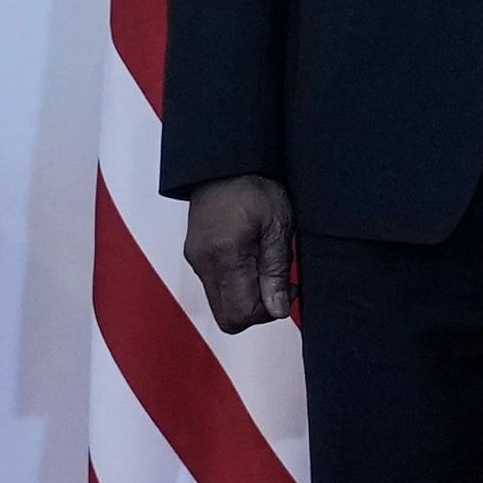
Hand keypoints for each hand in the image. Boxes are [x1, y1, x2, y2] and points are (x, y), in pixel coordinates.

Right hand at [181, 175, 294, 332]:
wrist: (226, 165)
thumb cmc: (255, 189)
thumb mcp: (278, 227)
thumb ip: (276, 272)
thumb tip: (277, 310)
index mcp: (224, 258)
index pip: (239, 314)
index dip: (268, 312)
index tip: (288, 289)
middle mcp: (203, 265)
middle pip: (227, 316)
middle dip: (257, 309)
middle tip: (279, 282)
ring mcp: (196, 261)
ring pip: (221, 303)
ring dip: (247, 296)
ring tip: (267, 264)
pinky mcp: (195, 256)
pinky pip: (215, 285)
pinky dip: (236, 284)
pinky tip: (254, 259)